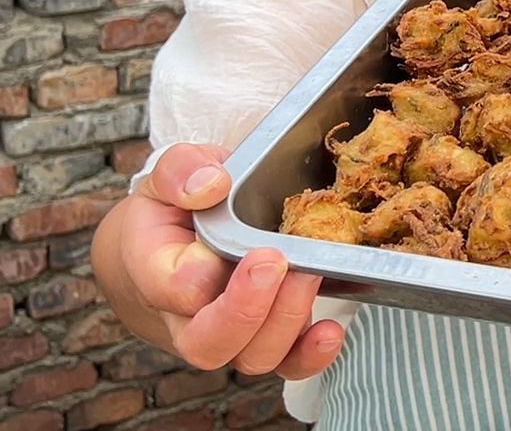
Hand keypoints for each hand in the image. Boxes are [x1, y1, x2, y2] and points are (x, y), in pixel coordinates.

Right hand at [119, 143, 343, 376]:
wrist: (173, 243)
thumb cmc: (175, 207)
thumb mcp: (169, 172)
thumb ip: (181, 170)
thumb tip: (212, 184)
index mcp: (156, 269)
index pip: (174, 290)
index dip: (204, 277)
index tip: (241, 249)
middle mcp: (187, 315)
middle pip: (209, 343)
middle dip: (247, 310)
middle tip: (276, 263)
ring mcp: (229, 331)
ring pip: (250, 357)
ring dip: (285, 323)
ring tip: (310, 277)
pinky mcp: (266, 335)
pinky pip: (285, 364)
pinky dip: (310, 356)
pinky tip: (331, 332)